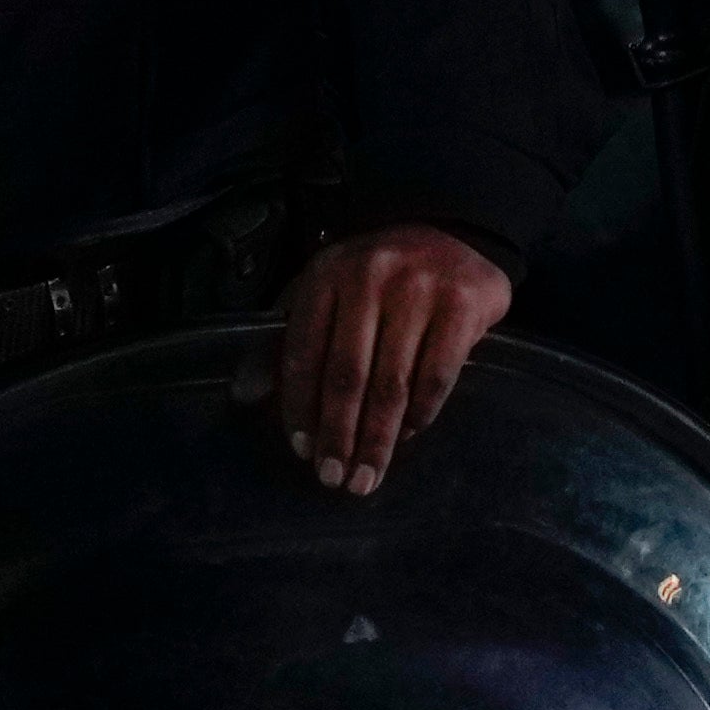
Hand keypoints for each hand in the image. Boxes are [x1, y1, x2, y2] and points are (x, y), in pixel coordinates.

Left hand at [275, 224, 512, 494]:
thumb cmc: (378, 277)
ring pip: (392, 383)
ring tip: (367, 477)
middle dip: (338, 436)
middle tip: (333, 479)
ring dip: (378, 440)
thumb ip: (290, 342)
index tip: (302, 451)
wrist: (453, 230)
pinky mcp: (463, 305)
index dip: (300, 408)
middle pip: (348, 375)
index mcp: (327, 274)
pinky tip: (410, 435)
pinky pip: (436, 376)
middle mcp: (370, 277)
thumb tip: (247, 394)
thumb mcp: (326, 293)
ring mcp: (420, 289)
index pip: (304, 353)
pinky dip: (421, 414)